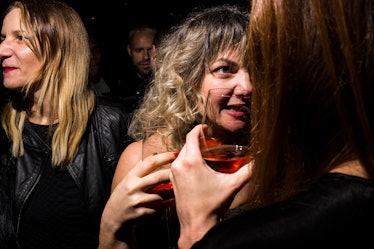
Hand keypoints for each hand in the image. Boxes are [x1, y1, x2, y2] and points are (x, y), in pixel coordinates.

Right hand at [99, 151, 176, 248]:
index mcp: (131, 176)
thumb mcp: (128, 179)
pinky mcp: (143, 213)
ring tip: (181, 186)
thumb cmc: (124, 195)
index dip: (164, 157)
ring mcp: (138, 201)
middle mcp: (133, 187)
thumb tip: (156, 155)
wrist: (113, 217)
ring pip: (162, 194)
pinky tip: (173, 200)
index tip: (175, 154)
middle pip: (158, 177)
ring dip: (173, 190)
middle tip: (183, 171)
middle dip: (172, 173)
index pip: (150, 162)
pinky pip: (161, 207)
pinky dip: (169, 203)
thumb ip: (141, 168)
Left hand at [170, 125, 252, 248]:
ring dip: (191, 151)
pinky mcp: (172, 182)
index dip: (199, 129)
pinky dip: (187, 161)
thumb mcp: (232, 185)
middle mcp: (179, 165)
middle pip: (187, 144)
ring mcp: (174, 174)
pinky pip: (178, 164)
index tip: (206, 128)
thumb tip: (259, 161)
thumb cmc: (212, 205)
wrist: (197, 225)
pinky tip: (198, 168)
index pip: (191, 136)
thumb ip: (247, 171)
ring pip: (181, 154)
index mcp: (191, 161)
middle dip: (197, 141)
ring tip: (205, 155)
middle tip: (210, 143)